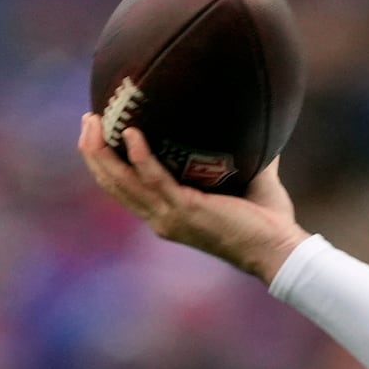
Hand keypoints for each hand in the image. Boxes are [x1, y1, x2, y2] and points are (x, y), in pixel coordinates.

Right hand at [78, 113, 308, 282]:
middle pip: (112, 183)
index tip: (99, 132)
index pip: (124, 189)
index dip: (106, 162)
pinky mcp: (184, 211)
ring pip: (121, 182)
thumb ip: (246, 157)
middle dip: (94, 150)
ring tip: (96, 120)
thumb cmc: (268, 222)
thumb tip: (256, 125)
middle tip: (90, 119)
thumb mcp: (249, 182)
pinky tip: (133, 133)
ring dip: (103, 150)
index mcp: (168, 214)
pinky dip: (140, 156)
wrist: (279, 249)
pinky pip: (154, 179)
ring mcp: (169, 216)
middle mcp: (161, 217)